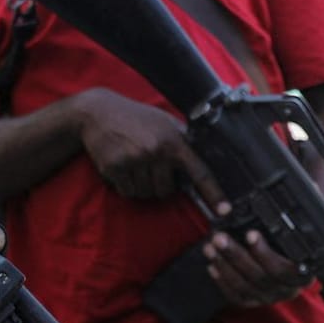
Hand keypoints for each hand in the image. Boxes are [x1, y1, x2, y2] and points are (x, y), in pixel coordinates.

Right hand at [72, 88, 223, 204]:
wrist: (99, 112)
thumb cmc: (135, 117)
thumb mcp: (164, 122)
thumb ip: (181, 140)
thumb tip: (200, 160)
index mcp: (173, 141)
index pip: (199, 172)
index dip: (213, 193)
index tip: (224, 210)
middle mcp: (156, 151)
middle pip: (166, 190)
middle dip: (160, 185)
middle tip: (150, 168)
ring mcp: (134, 160)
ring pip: (146, 193)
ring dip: (141, 186)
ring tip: (134, 165)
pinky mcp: (115, 167)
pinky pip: (128, 192)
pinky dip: (126, 185)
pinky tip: (122, 168)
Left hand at [203, 229, 307, 307]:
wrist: (284, 262)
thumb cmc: (285, 243)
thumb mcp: (281, 232)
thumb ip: (262, 220)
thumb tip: (226, 208)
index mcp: (303, 272)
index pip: (285, 268)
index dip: (265, 252)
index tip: (250, 233)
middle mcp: (288, 289)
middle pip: (261, 276)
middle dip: (237, 255)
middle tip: (219, 237)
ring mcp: (270, 298)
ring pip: (245, 286)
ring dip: (224, 265)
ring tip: (210, 247)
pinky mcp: (254, 303)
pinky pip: (236, 296)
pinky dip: (222, 281)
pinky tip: (212, 266)